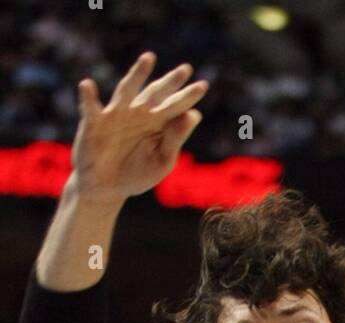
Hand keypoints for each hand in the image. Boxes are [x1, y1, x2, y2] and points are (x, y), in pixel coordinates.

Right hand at [70, 52, 207, 206]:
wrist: (107, 188)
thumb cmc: (137, 173)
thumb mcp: (162, 160)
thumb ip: (176, 138)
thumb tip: (194, 114)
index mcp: (156, 124)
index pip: (174, 106)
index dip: (187, 96)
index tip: (203, 85)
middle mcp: (137, 113)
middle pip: (155, 93)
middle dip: (170, 81)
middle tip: (187, 69)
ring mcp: (116, 115)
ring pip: (127, 91)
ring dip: (137, 74)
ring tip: (149, 58)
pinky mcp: (94, 123)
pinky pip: (91, 108)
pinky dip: (88, 97)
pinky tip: (88, 85)